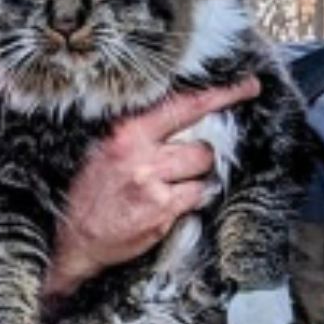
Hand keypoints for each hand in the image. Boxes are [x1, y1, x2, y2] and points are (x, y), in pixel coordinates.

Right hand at [48, 78, 260, 296]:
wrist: (74, 238)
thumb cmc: (95, 191)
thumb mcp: (109, 150)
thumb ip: (145, 133)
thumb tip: (190, 118)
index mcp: (128, 133)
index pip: (185, 106)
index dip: (222, 95)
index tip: (249, 86)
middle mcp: (141, 155)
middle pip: (202, 146)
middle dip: (201, 156)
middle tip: (183, 165)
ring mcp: (153, 184)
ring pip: (202, 171)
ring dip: (196, 179)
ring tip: (169, 187)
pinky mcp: (162, 211)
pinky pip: (197, 197)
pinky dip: (190, 200)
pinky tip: (168, 205)